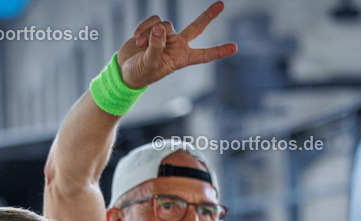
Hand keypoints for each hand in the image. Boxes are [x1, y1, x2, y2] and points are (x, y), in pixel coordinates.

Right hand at [116, 1, 236, 89]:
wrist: (125, 70)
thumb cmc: (141, 73)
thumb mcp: (150, 64)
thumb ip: (156, 47)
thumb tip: (161, 29)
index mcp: (181, 59)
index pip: (204, 55)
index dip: (219, 51)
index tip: (234, 47)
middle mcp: (177, 45)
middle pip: (196, 27)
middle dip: (208, 15)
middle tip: (222, 4)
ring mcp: (166, 36)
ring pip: (165, 24)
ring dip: (150, 34)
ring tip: (140, 46)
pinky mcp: (154, 28)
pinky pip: (153, 20)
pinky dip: (143, 28)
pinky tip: (136, 39)